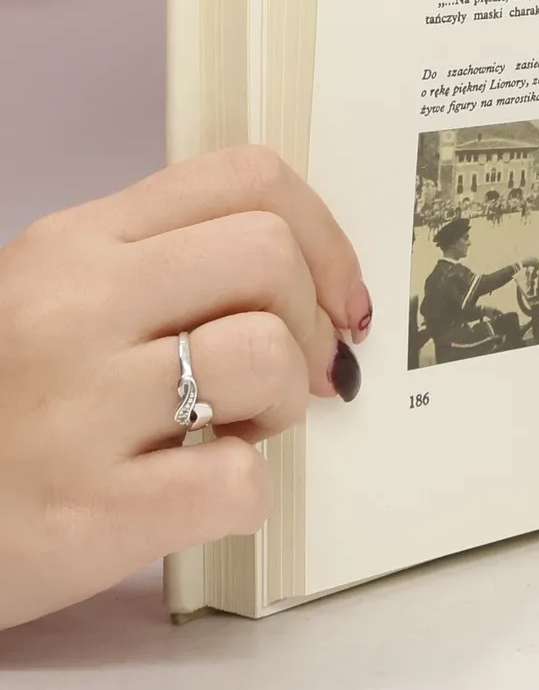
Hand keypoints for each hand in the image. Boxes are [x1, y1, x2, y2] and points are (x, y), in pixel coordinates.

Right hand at [0, 147, 369, 630]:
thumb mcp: (50, 303)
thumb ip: (162, 273)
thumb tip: (311, 287)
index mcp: (72, 245)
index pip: (244, 178)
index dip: (323, 235)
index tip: (338, 294)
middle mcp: (71, 308)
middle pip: (269, 256)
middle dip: (310, 320)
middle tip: (291, 374)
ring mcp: (75, 408)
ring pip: (266, 356)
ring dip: (282, 403)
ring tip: (232, 430)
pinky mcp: (88, 511)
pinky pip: (236, 480)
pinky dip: (243, 496)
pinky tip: (196, 498)